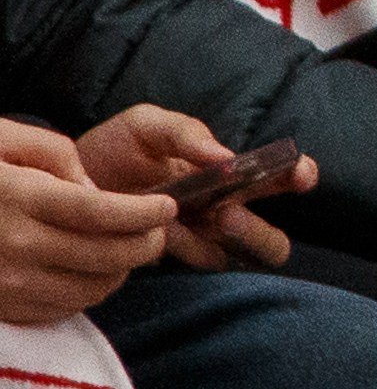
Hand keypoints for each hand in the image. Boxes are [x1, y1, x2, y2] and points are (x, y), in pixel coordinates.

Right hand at [0, 124, 176, 327]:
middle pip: (104, 256)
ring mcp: (5, 284)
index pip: (100, 213)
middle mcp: (14, 246)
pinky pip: (62, 308)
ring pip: (90, 289)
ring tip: (127, 249)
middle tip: (158, 229)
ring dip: (121, 271)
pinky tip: (90, 269)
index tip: (168, 205)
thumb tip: (92, 188)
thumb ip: (53, 152)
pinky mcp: (0, 307)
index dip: (144, 212)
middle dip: (145, 244)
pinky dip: (88, 291)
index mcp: (18, 198)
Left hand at [75, 111, 312, 276]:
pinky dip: (190, 251)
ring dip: (232, 242)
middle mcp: (221, 209)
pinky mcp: (172, 258)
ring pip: (242, 257)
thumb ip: (186, 133)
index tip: (300, 174)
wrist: (64, 184)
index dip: (297, 174)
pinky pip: (200, 264)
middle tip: (229, 213)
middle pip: (271, 237)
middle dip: (259, 229)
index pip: (277, 176)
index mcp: (226, 171)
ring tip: (207, 223)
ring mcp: (199, 238)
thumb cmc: (113, 148)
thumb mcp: (148, 125)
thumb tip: (227, 158)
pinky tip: (165, 235)